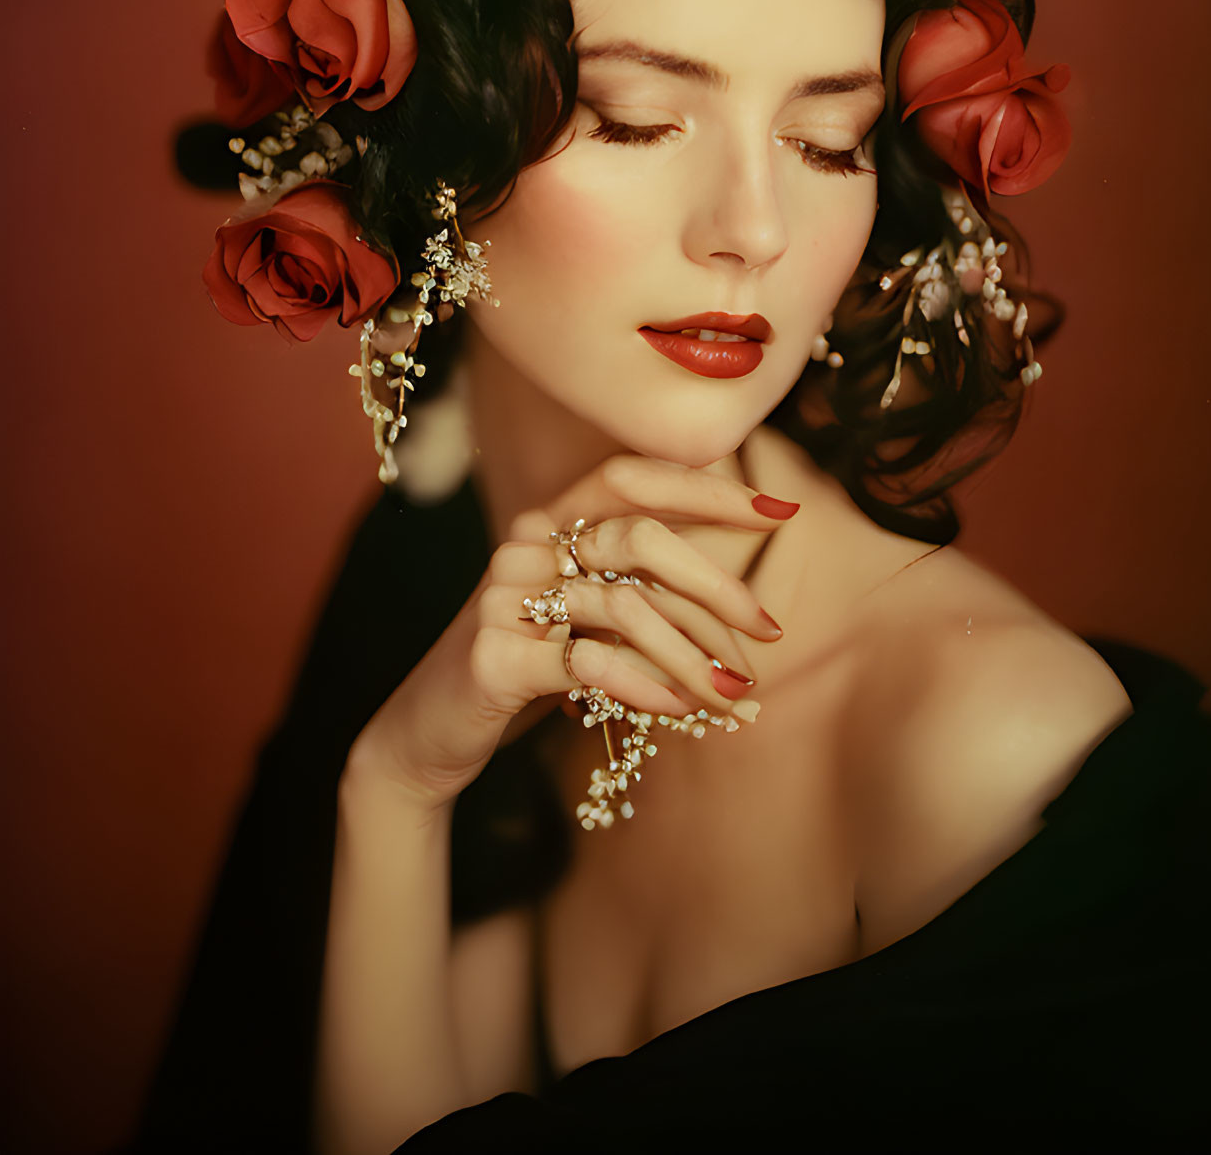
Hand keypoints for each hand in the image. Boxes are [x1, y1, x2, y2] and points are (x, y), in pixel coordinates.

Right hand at [346, 454, 793, 811]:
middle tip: (770, 632)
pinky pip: (586, 663)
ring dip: (693, 657)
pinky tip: (679, 710)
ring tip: (736, 697)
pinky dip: (643, 686)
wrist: (429, 734)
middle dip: (718, 584)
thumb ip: (639, 590)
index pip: (633, 477)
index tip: (781, 511)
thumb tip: (739, 597)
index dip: (707, 489)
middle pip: (640, 537)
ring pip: (624, 607)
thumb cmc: (528, 671)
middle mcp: (525, 544)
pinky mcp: (492, 657)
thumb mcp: (585, 621)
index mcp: (550, 520)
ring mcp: (503, 597)